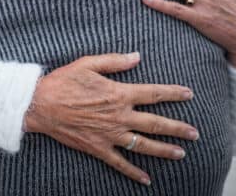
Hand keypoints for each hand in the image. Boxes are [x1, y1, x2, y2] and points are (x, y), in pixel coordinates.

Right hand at [23, 52, 197, 185]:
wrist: (40, 105)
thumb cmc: (63, 82)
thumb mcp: (88, 64)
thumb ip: (115, 61)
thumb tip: (137, 56)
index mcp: (118, 94)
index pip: (153, 94)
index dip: (173, 93)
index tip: (189, 94)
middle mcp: (119, 116)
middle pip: (155, 123)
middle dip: (178, 128)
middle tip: (195, 133)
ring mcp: (110, 135)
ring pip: (144, 145)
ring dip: (164, 150)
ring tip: (181, 153)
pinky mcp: (98, 148)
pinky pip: (120, 163)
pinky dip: (134, 172)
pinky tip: (146, 179)